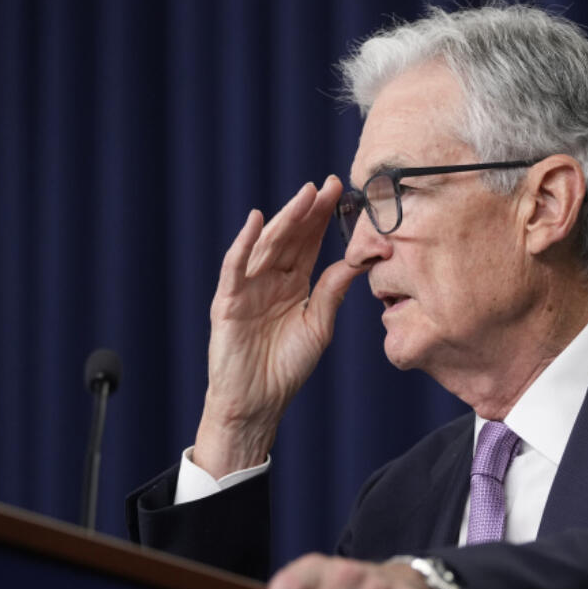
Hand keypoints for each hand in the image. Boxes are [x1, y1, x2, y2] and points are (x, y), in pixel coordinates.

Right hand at [194, 177, 365, 477]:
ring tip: (303, 196)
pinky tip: (257, 222)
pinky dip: (244, 244)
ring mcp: (247, 288)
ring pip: (267, 246)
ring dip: (284, 219)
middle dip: (308, 211)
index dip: (322, 218)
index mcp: (293, 284)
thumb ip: (332, 292)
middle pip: (290, 237)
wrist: (259, 403)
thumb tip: (358, 261)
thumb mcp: (319, 325)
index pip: (309, 243)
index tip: (341, 192)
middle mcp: (270, 280)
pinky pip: (235, 268)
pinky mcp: (228, 302)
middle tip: (327, 185)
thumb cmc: (287, 368)